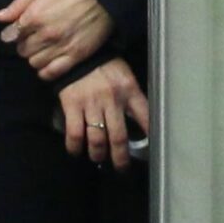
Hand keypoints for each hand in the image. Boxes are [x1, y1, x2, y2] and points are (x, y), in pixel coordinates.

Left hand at [0, 0, 111, 81]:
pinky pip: (51, 73)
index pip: (11, 36)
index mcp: (35, 16)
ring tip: (45, 48)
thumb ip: (19, 4)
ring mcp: (61, 46)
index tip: (22, 30)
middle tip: (36, 38)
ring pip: (34, 63)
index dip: (15, 33)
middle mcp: (45, 34)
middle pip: (22, 51)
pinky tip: (50, 61)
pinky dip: (46, 71)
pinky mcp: (75, 56)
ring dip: (36, 57)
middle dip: (25, 45)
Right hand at [58, 57, 151, 171]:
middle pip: (119, 137)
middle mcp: (112, 100)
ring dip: (98, 154)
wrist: (79, 53)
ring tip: (99, 159)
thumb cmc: (105, 66)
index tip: (152, 152)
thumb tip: (142, 123)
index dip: (150, 136)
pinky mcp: (72, 105)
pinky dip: (75, 147)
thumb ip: (133, 98)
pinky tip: (76, 151)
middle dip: (120, 158)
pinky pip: (74, 133)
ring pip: (97, 139)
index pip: (145, 116)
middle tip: (121, 169)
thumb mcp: (126, 77)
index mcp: (129, 90)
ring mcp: (91, 104)